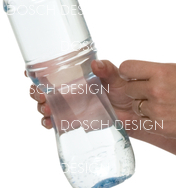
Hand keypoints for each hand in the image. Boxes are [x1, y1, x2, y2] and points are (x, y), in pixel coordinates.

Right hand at [26, 59, 144, 135]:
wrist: (135, 113)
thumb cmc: (125, 90)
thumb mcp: (117, 77)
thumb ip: (107, 70)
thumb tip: (96, 64)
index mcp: (76, 76)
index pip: (51, 71)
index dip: (37, 72)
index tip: (28, 73)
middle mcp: (70, 90)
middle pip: (45, 90)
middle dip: (37, 92)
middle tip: (41, 95)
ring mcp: (71, 107)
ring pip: (48, 106)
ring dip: (43, 107)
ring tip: (47, 109)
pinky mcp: (76, 121)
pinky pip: (57, 122)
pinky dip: (50, 122)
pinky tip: (50, 122)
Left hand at [112, 59, 175, 139]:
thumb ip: (157, 70)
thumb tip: (139, 73)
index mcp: (161, 72)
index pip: (127, 68)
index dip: (129, 73)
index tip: (133, 76)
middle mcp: (156, 90)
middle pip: (128, 90)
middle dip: (137, 91)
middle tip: (151, 93)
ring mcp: (157, 110)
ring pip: (135, 107)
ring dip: (144, 106)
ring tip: (162, 105)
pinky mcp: (160, 127)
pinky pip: (143, 122)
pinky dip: (150, 120)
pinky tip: (165, 115)